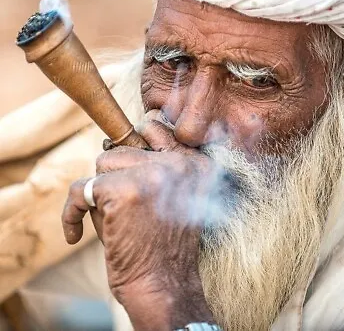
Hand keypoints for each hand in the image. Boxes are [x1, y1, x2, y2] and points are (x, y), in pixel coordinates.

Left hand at [62, 117, 215, 330]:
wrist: (164, 286)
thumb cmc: (164, 248)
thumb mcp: (173, 200)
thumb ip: (154, 171)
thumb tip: (114, 149)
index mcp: (196, 165)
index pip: (157, 131)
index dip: (135, 147)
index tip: (123, 164)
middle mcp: (178, 163)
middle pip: (124, 150)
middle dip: (114, 178)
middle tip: (116, 208)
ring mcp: (151, 174)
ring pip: (103, 163)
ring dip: (100, 192)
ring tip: (110, 220)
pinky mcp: (122, 190)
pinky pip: (81, 188)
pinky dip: (72, 212)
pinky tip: (75, 234)